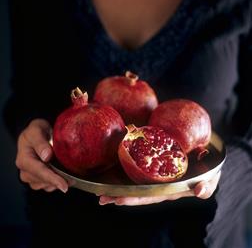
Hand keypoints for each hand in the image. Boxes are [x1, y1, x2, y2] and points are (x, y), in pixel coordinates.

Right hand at [16, 119, 68, 192]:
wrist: (38, 133)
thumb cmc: (36, 131)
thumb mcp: (36, 130)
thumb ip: (40, 142)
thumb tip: (46, 156)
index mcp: (24, 160)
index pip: (39, 172)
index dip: (52, 179)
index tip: (64, 185)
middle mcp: (25, 171)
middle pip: (43, 181)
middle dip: (58, 181)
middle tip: (73, 178)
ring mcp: (31, 177)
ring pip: (46, 186)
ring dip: (58, 182)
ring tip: (68, 173)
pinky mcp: (38, 180)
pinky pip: (48, 186)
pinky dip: (57, 183)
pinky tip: (64, 175)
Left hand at [99, 171, 220, 205]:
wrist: (205, 155)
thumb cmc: (208, 168)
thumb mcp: (211, 177)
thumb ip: (207, 185)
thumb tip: (200, 191)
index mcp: (171, 191)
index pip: (150, 196)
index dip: (134, 199)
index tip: (117, 200)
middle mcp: (160, 186)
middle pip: (137, 193)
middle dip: (119, 196)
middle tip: (101, 197)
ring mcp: (156, 177)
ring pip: (135, 183)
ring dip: (118, 186)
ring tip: (100, 189)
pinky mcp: (154, 166)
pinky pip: (138, 169)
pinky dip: (125, 171)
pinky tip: (113, 169)